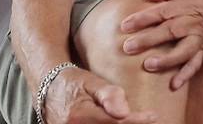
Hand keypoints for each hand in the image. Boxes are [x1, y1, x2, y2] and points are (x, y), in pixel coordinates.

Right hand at [43, 66, 157, 123]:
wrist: (48, 90)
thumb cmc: (73, 82)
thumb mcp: (91, 82)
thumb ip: (109, 95)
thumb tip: (125, 113)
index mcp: (80, 117)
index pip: (116, 122)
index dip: (137, 121)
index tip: (154, 116)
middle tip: (150, 120)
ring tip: (141, 121)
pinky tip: (124, 123)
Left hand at [118, 0, 202, 88]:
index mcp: (187, 4)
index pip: (163, 11)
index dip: (144, 18)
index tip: (125, 26)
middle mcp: (193, 22)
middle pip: (171, 31)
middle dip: (149, 39)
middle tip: (128, 47)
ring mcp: (200, 37)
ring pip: (184, 50)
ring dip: (167, 59)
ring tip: (148, 65)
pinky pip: (197, 62)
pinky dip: (186, 74)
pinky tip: (174, 84)